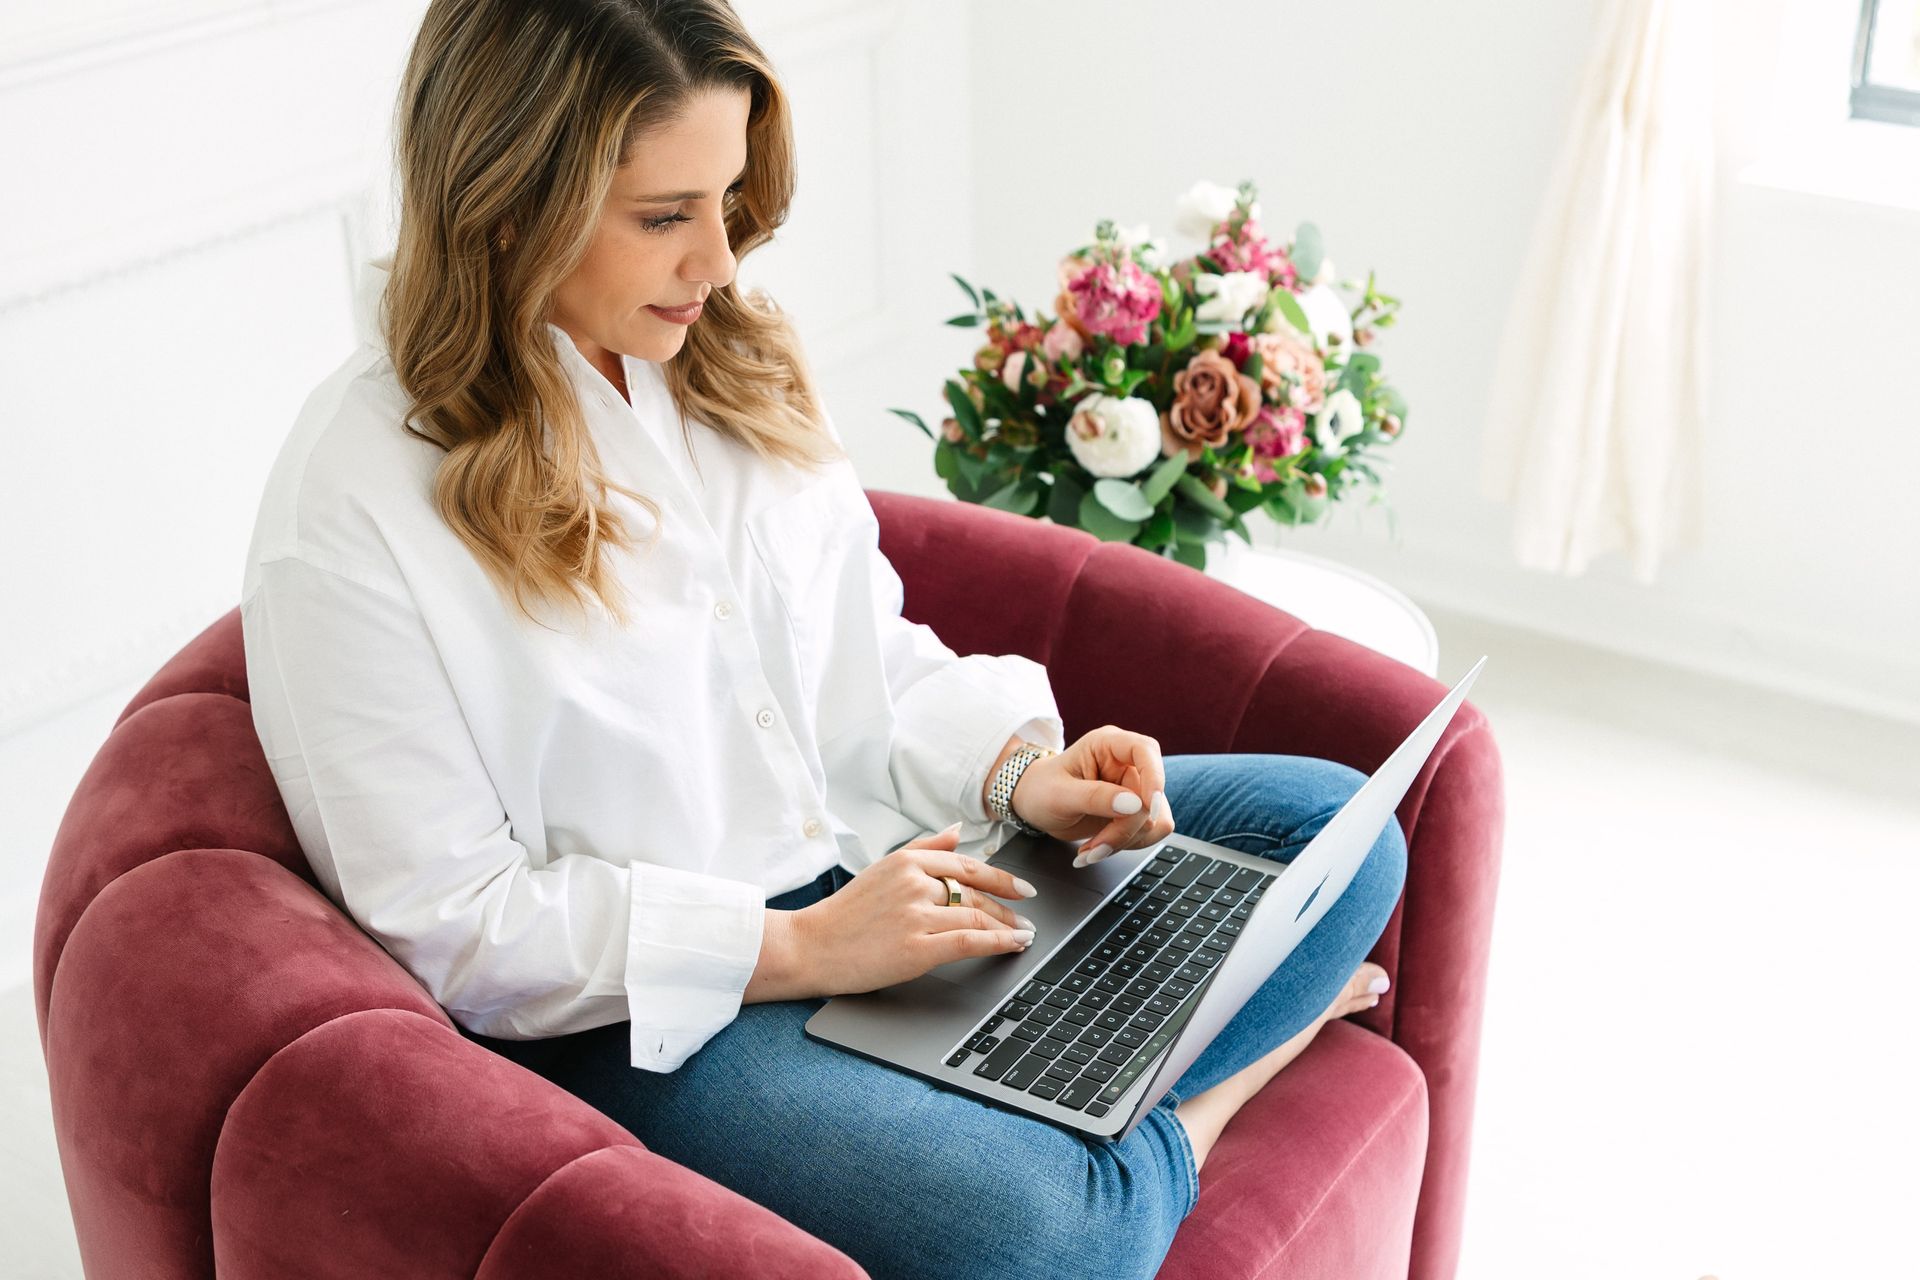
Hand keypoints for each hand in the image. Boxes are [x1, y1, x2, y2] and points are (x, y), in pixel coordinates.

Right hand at [791, 823, 1040, 996]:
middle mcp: (914, 883)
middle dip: (1007, 906)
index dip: (1000, 878)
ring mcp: (916, 915)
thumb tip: (957, 829)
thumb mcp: (882, 868)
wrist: (810, 946)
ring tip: (1022, 934)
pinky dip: (998, 942)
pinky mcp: (916, 948)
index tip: (1021, 888)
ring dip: (1008, 926)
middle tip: (1025, 917)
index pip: (966, 865)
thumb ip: (924, 848)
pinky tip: (1013, 945)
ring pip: (977, 915)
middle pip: (975, 893)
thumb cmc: (845, 913)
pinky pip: (969, 941)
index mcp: (907, 861)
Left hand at [1009, 725, 1174, 866]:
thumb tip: (1134, 804)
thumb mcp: (1059, 795)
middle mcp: (1125, 763)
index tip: (1148, 807)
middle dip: (1124, 828)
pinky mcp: (1136, 810)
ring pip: (1153, 819)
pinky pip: (1149, 832)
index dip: (1154, 777)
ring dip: (1124, 840)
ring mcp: (1133, 787)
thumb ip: (1095, 797)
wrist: (1034, 805)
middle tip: (1095, 847)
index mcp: (1106, 744)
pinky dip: (1126, 844)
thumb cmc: (1041, 790)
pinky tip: (1100, 846)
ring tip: (1091, 849)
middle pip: (1149, 796)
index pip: (1144, 750)